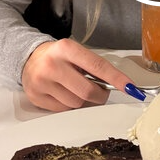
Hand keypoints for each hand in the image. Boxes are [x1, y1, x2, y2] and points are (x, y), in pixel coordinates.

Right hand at [21, 39, 141, 111]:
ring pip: (76, 103)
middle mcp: (53, 65)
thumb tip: (117, 84)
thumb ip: (94, 66)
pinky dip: (69, 105)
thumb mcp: (75, 53)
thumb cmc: (58, 56)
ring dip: (84, 100)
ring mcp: (42, 82)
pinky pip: (63, 110)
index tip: (130, 87)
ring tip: (76, 88)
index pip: (97, 66)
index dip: (116, 78)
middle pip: (87, 91)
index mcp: (66, 49)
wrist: (28, 58)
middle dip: (100, 95)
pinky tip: (64, 93)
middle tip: (101, 91)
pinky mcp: (37, 97)